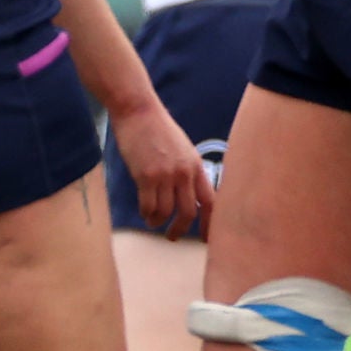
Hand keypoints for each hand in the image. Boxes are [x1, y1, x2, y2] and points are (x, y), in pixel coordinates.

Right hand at [108, 100, 212, 238]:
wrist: (139, 112)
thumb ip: (187, 171)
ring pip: (166, 211)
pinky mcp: (146, 175)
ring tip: (153, 223)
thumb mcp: (183, 150)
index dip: (211, 223)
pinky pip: (148, 205)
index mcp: (197, 166)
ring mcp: (166, 175)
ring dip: (158, 221)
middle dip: (180, 229)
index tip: (207, 238)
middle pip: (188, 212)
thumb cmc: (159, 130)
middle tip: (173, 237)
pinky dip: (146, 214)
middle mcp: (185, 173)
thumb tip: (188, 194)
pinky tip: (144, 214)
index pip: (211, 201)